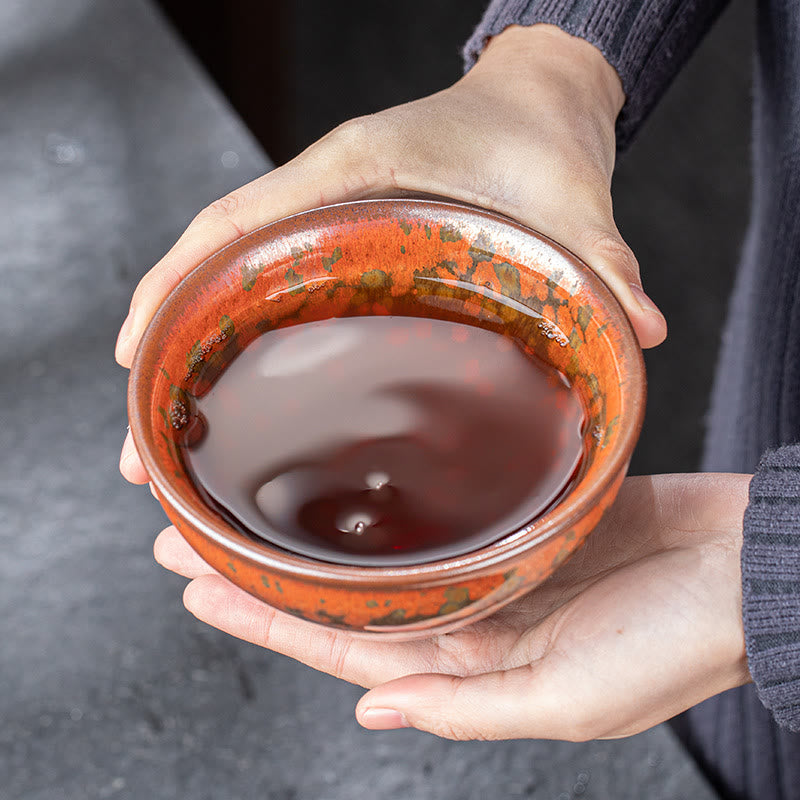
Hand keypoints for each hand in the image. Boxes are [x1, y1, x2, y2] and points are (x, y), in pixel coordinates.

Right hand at [118, 23, 666, 483]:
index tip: (134, 355)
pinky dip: (236, 332)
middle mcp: (322, 197)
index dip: (175, 287)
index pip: (235, 224)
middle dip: (163, 340)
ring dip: (188, 345)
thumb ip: (600, 260)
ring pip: (230, 279)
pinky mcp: (345, 243)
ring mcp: (327, 221)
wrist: (539, 101)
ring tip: (166, 431)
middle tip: (143, 445)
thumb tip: (642, 330)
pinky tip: (233, 391)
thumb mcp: (567, 199)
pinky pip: (271, 285)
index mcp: (352, 172)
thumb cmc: (535, 137)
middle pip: (210, 264)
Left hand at [154, 474, 750, 740]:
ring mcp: (494, 561)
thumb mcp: (576, 699)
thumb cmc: (675, 637)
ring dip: (319, 532)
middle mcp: (472, 613)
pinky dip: (393, 501)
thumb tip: (377, 717)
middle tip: (190, 535)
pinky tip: (354, 482)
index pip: (346, 646)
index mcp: (474, 662)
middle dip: (268, 572)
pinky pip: (439, 512)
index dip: (270, 619)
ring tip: (248, 505)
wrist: (745, 565)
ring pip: (384, 550)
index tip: (200, 587)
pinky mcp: (520, 516)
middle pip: (348, 596)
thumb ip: (470, 707)